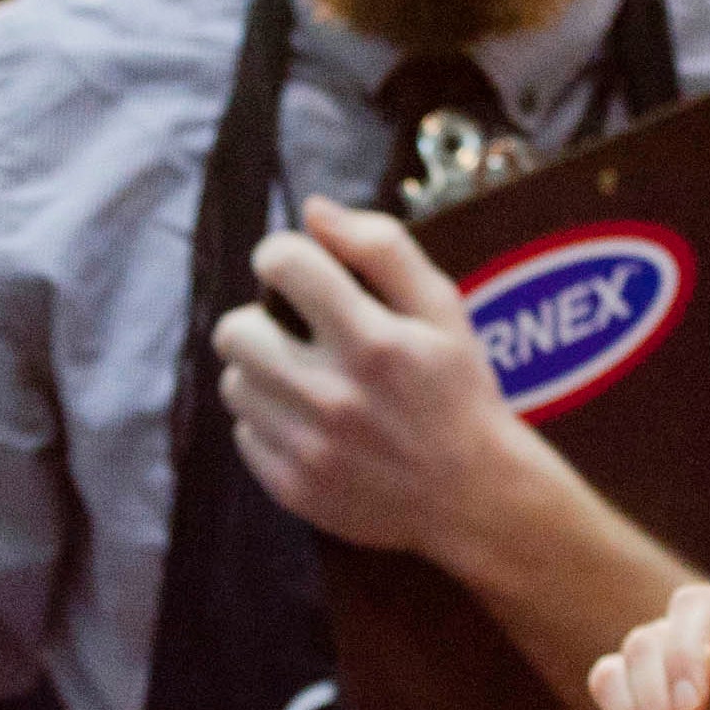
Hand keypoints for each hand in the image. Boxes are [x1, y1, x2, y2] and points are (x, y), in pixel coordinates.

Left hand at [216, 198, 553, 561]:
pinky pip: (244, 435)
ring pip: (235, 383)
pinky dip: (270, 423)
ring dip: (263, 373)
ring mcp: (311, 449)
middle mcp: (335, 397)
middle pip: (234, 330)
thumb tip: (313, 210)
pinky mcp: (294, 488)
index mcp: (374, 341)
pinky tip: (312, 425)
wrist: (476, 499)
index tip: (297, 270)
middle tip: (295, 332)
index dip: (282, 256)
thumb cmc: (460, 392)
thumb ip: (382, 248)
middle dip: (260, 320)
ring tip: (306, 379)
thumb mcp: (443, 309)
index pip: (283, 264)